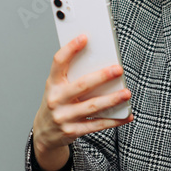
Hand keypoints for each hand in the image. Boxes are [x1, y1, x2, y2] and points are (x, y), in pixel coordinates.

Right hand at [33, 34, 133, 170]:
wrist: (44, 133)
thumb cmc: (57, 103)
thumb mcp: (57, 87)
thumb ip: (73, 75)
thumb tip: (101, 62)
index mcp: (52, 84)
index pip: (58, 62)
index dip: (70, 49)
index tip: (84, 37)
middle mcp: (56, 100)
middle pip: (81, 85)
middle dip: (101, 77)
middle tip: (118, 69)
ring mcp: (64, 117)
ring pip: (92, 106)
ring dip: (112, 100)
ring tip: (126, 93)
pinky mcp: (73, 131)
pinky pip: (97, 125)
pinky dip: (114, 120)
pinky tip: (127, 115)